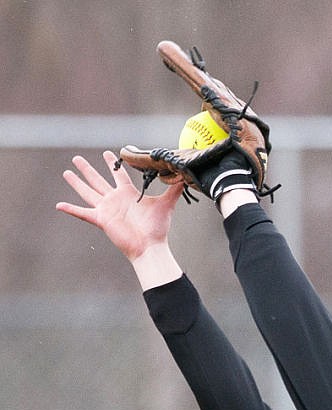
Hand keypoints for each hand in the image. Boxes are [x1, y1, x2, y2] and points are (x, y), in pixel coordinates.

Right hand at [56, 151, 183, 261]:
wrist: (150, 246)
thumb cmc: (158, 228)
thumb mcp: (167, 204)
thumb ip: (174, 189)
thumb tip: (186, 174)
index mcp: (128, 194)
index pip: (119, 174)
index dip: (113, 163)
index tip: (108, 153)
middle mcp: (116, 200)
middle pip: (98, 180)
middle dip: (88, 169)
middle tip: (77, 157)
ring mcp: (107, 209)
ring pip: (88, 192)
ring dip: (77, 182)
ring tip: (67, 172)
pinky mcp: (101, 219)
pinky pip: (83, 213)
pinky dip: (71, 209)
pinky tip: (58, 205)